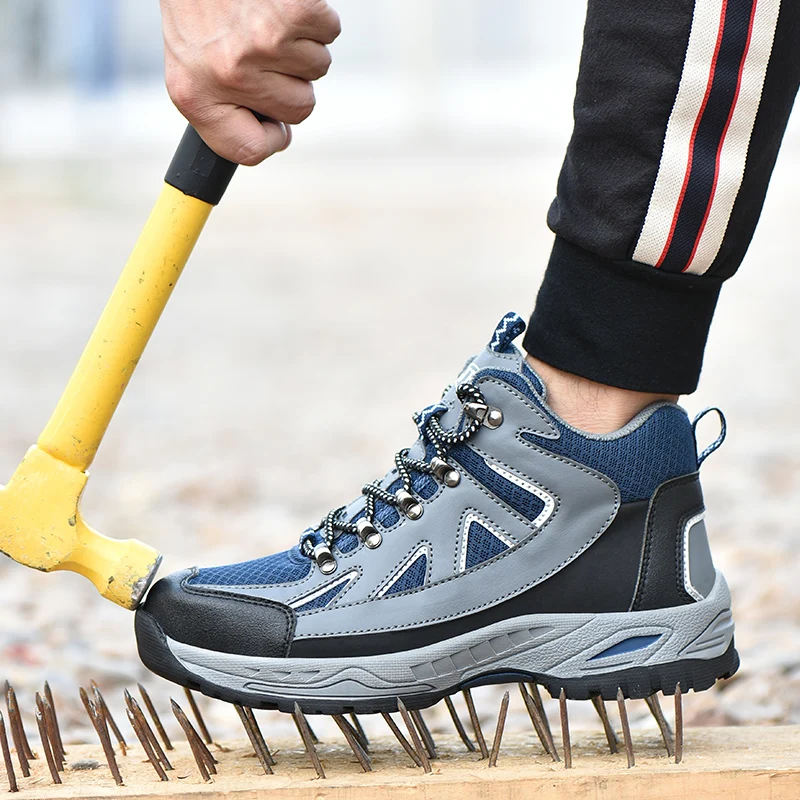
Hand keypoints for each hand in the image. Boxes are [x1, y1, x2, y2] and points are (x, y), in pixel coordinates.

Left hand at [160, 0, 340, 164]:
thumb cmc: (197, 7)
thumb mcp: (190, 64)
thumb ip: (224, 108)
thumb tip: (280, 135)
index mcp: (195, 95)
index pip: (250, 150)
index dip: (271, 138)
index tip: (271, 121)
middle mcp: (228, 73)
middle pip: (299, 110)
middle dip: (291, 81)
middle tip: (261, 47)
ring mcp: (262, 43)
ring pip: (318, 68)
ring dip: (302, 44)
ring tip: (267, 18)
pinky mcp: (291, 13)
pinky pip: (329, 30)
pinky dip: (315, 16)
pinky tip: (283, 4)